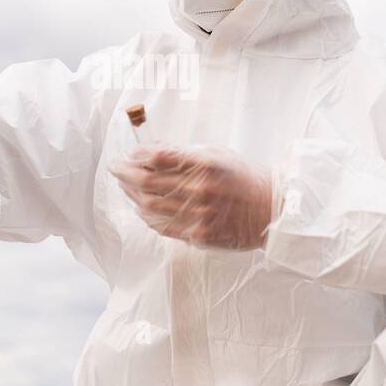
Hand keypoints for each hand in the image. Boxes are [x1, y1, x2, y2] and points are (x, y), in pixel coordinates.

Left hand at [109, 144, 274, 249]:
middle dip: (125, 174)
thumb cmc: (243, 177)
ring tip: (125, 187)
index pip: (158, 158)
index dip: (137, 156)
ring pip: (151, 206)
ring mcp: (200, 214)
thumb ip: (185, 153)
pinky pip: (163, 226)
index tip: (128, 154)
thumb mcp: (217, 153)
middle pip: (148, 182)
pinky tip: (141, 208)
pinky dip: (147, 216)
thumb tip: (151, 150)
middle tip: (115, 169)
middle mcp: (201, 189)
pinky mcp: (199, 234)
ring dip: (132, 195)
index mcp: (206, 164)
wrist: (270, 209)